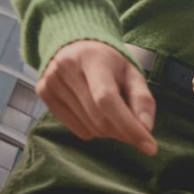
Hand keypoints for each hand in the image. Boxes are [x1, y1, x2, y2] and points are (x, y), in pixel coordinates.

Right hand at [38, 40, 156, 154]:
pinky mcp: (43, 93)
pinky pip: (76, 129)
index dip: (129, 126)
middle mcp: (67, 68)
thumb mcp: (132, 72)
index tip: (150, 147)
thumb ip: (142, 99)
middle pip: (100, 118)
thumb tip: (146, 129)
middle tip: (137, 130)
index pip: (107, 99)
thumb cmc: (110, 63)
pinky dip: (93, 130)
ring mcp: (51, 81)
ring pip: (90, 128)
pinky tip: (96, 113)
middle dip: (124, 131)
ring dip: (110, 131)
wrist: (76, 46)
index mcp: (92, 58)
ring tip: (114, 114)